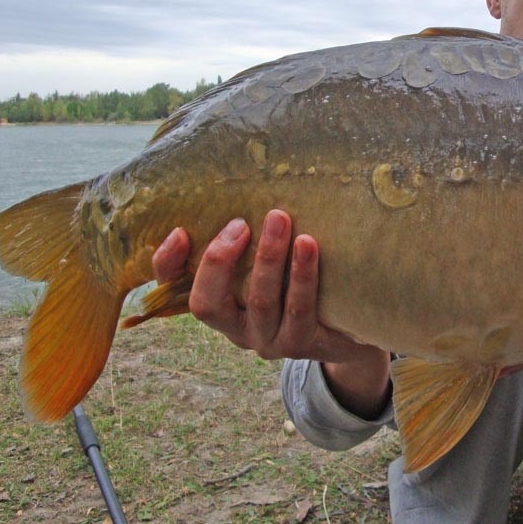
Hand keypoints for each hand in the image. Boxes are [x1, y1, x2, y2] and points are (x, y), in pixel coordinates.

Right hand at [151, 210, 382, 363]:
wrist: (354, 324)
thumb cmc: (304, 280)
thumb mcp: (272, 258)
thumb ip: (250, 235)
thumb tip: (248, 179)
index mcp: (220, 306)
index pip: (175, 291)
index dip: (168, 265)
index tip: (180, 231)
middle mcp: (237, 329)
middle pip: (207, 304)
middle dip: (220, 260)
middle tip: (240, 223)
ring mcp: (269, 341)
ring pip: (260, 300)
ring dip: (268, 257)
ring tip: (279, 218)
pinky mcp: (303, 344)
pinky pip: (300, 309)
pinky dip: (302, 274)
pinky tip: (309, 245)